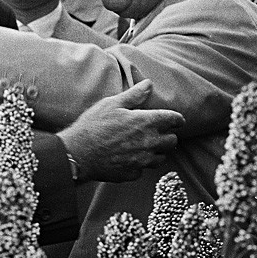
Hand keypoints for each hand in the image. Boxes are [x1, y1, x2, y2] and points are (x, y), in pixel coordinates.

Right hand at [58, 80, 182, 181]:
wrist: (78, 154)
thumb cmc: (93, 126)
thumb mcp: (112, 104)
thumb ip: (134, 95)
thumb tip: (149, 84)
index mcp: (146, 122)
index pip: (173, 120)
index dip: (178, 119)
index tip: (178, 120)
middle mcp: (149, 143)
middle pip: (172, 141)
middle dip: (168, 136)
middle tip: (160, 133)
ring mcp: (142, 161)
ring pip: (161, 158)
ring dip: (157, 151)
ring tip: (147, 147)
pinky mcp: (133, 173)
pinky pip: (143, 169)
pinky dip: (140, 164)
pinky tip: (131, 158)